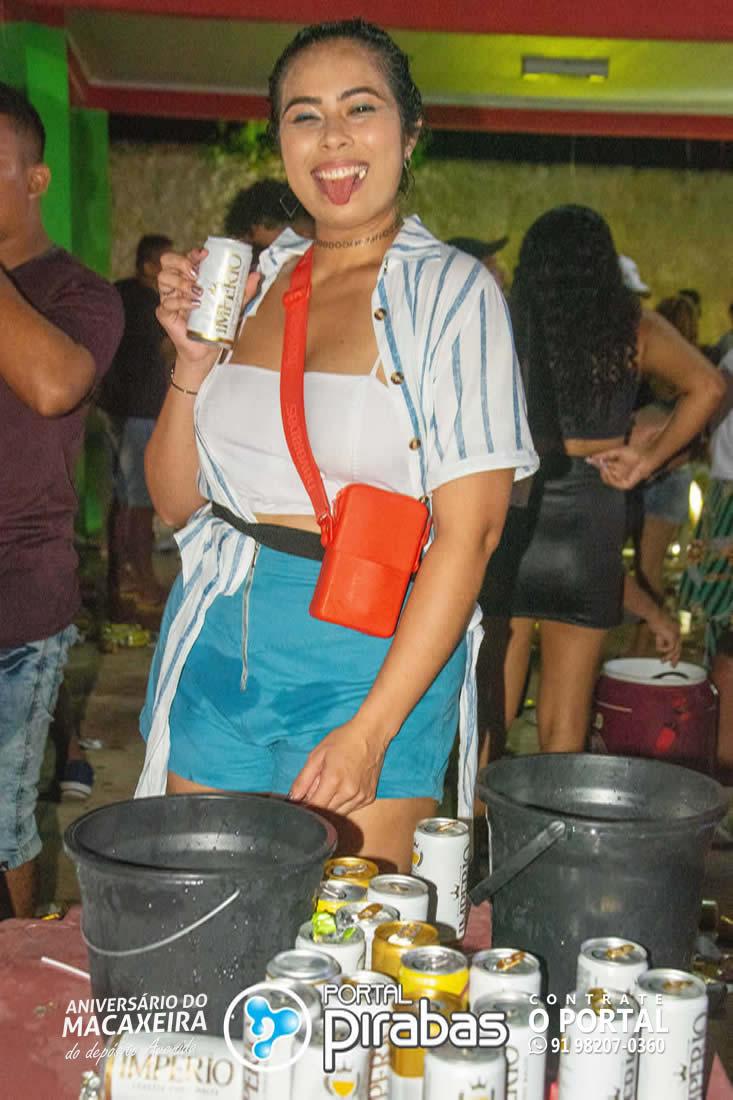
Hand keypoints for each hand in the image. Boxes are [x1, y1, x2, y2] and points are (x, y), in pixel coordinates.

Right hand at [157, 248, 259, 368]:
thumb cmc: (215, 325)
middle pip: (167, 261)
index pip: (185, 257)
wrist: (206, 349)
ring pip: (163, 278)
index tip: (205, 254)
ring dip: (181, 282)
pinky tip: (195, 306)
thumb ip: (243, 291)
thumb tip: (255, 275)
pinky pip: (167, 303)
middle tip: (195, 273)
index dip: (192, 253)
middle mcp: (176, 284)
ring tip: (197, 292)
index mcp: (189, 277)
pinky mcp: (165, 314)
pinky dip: (181, 303)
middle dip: (180, 262)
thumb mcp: (232, 305)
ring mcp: (168, 298)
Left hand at [288, 719, 389, 814]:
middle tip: (316, 788)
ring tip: (330, 785)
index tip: (300, 802)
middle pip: (326, 813)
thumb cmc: (343, 740)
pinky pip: (351, 808)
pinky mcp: (369, 798)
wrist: (372, 734)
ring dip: (330, 805)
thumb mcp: (317, 755)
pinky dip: (343, 803)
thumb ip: (302, 780)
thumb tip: (292, 799)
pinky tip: (343, 787)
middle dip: (317, 805)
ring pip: (338, 814)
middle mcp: (349, 792)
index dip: (304, 807)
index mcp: (334, 780)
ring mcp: (361, 797)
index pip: (314, 808)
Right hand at [586, 444, 653, 489]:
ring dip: (604, 474)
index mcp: (616, 467)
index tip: (588, 460)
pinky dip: (611, 479)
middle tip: (599, 463)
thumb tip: (592, 457)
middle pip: (604, 475)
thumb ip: (605, 455)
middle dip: (600, 469)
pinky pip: (616, 484)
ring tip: (603, 467)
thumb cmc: (634, 452)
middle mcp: (618, 474)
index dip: (596, 464)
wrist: (646, 455)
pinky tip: (608, 472)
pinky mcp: (627, 484)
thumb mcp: (616, 452)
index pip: (603, 467)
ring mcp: (623, 480)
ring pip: (608, 481)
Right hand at [648, 609, 681, 665]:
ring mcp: (677, 634)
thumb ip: (661, 639)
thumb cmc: (654, 620)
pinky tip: (659, 648)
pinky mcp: (673, 637)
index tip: (672, 659)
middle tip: (672, 665)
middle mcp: (679, 633)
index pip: (678, 644)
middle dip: (676, 658)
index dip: (675, 652)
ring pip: (675, 650)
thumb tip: (660, 649)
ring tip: (662, 661)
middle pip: (679, 648)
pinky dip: (664, 649)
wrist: (654, 614)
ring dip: (669, 657)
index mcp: (676, 630)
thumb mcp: (658, 631)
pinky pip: (670, 648)